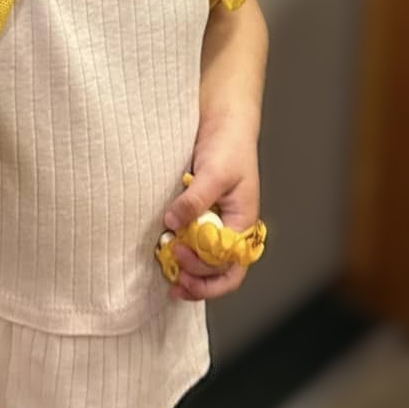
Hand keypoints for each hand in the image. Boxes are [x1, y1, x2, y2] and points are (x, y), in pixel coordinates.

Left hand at [161, 129, 260, 303]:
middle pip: (220, 272)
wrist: (224, 124)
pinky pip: (193, 243)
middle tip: (175, 283)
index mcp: (243, 224)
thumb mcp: (214, 172)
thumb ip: (195, 199)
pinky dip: (181, 255)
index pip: (230, 264)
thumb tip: (174, 222)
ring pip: (206, 263)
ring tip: (169, 277)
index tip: (180, 254)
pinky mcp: (200, 216)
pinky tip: (166, 255)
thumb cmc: (229, 146)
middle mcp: (231, 230)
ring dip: (189, 275)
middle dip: (199, 283)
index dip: (206, 269)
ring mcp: (216, 225)